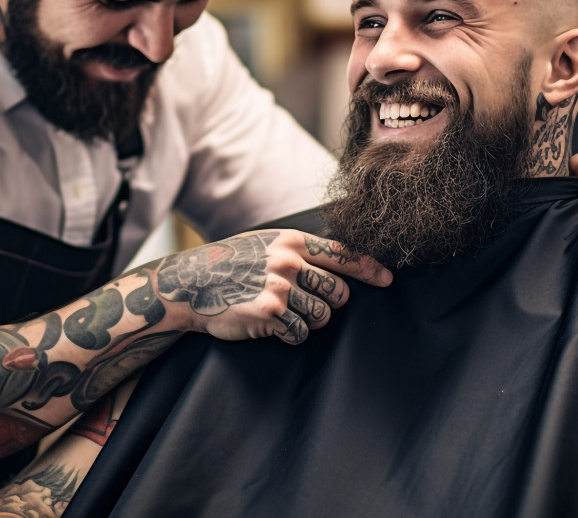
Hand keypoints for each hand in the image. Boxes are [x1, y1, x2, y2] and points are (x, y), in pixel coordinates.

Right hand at [151, 229, 391, 344]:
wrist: (190, 284)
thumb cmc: (230, 265)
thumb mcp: (265, 245)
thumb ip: (297, 251)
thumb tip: (337, 261)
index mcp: (292, 242)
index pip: (343, 254)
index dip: (369, 268)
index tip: (388, 279)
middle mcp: (289, 261)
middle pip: (338, 292)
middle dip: (329, 303)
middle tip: (304, 303)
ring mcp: (279, 287)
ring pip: (322, 316)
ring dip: (309, 321)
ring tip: (284, 314)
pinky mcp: (269, 313)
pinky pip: (300, 333)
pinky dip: (291, 335)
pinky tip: (272, 326)